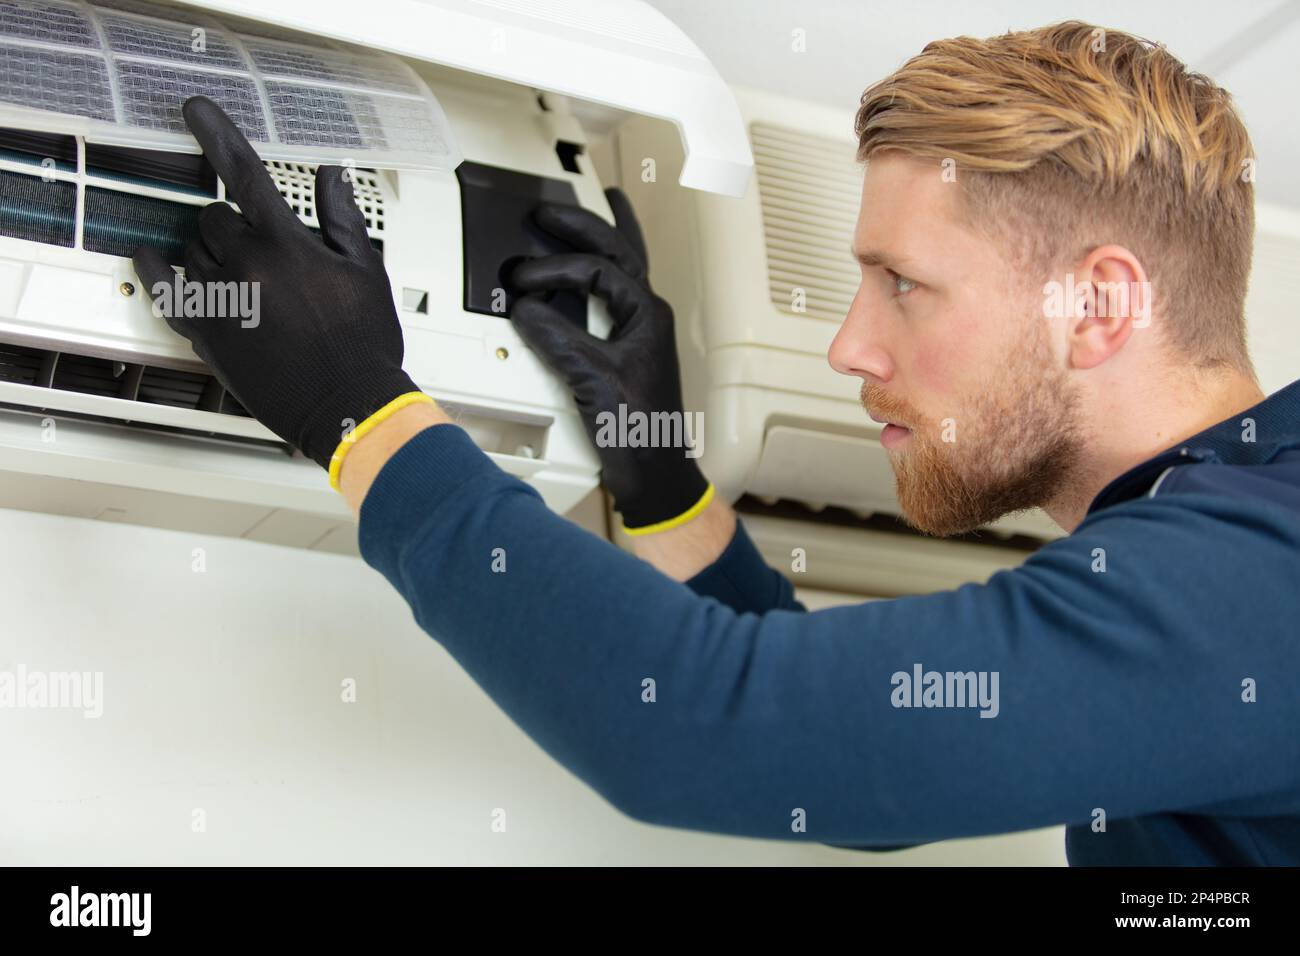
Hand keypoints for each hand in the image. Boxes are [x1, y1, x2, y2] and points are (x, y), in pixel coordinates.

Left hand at [132, 96, 427, 473]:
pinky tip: (152, 258)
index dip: (216, 134)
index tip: (195, 111)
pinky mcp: (206, 333)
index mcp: (287, 245)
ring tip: (242, 275)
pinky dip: (157, 270)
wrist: (349, 405)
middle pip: (214, 216)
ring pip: (194, 249)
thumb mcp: (368, 273)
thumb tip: (331, 177)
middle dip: (234, 223)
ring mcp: (221, 300)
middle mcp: (246, 265)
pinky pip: (166, 290)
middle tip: (260, 248)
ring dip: (211, 251)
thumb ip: (342, 219)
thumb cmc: (363, 346)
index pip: (244, 173)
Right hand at [509, 190, 709, 532]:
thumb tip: (526, 310)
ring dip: (605, 238)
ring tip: (596, 207)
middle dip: (585, 225)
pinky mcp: (628, 351)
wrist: (654, 474)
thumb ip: (557, 339)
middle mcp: (647, 317)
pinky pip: (614, 296)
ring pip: (623, 268)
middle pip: (618, 253)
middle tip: (550, 207)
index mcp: (646, 314)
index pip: (597, 270)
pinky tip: (593, 271)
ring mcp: (640, 332)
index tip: (523, 281)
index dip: (556, 269)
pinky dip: (601, 274)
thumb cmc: (639, 433)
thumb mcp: (592, 379)